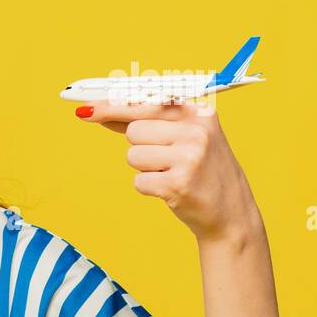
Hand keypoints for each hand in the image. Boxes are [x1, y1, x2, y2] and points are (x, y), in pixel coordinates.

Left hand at [75, 97, 262, 244]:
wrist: (230, 213)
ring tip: (172, 173)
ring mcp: (189, 157)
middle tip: (166, 159)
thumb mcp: (185, 138)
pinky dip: (148, 188)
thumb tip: (100, 112)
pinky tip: (172, 189)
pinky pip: (138, 181)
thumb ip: (148, 122)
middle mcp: (196, 131)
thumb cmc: (202, 171)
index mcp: (199, 113)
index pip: (146, 103)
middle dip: (140, 146)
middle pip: (134, 130)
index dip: (112, 106)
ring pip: (132, 155)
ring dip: (145, 168)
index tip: (86, 110)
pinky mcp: (178, 184)